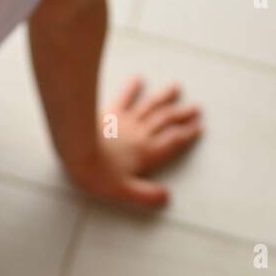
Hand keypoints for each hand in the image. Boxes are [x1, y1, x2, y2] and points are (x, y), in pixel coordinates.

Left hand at [67, 76, 202, 207]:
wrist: (76, 149)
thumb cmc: (97, 173)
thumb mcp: (123, 191)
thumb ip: (146, 195)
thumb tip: (167, 197)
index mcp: (146, 153)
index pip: (173, 141)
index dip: (188, 134)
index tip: (200, 127)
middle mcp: (141, 133)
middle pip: (166, 121)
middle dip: (182, 114)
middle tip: (197, 107)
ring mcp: (126, 120)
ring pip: (150, 106)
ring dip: (165, 96)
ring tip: (176, 86)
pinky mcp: (109, 112)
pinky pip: (124, 97)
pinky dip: (132, 87)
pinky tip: (138, 78)